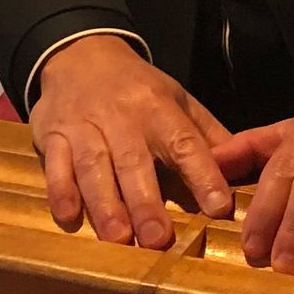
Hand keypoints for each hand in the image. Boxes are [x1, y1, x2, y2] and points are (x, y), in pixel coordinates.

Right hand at [29, 34, 234, 248]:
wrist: (79, 54)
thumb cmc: (137, 88)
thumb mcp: (177, 99)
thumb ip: (206, 134)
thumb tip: (242, 169)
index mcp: (158, 108)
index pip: (184, 142)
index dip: (202, 173)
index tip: (217, 207)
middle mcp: (121, 117)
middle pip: (134, 162)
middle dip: (146, 202)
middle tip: (159, 240)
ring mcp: (83, 125)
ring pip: (94, 166)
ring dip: (105, 204)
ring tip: (118, 239)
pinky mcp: (51, 134)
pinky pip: (54, 164)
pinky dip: (60, 190)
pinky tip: (68, 217)